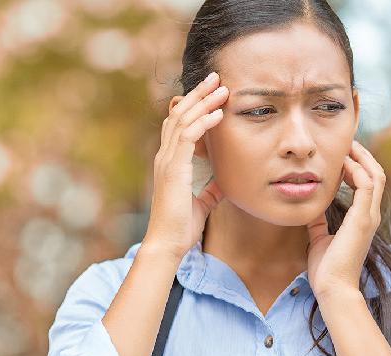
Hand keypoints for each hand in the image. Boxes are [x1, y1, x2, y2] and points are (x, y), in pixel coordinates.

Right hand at [142, 72, 228, 258]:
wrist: (168, 244)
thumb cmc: (182, 226)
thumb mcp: (203, 203)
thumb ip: (211, 189)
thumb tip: (225, 182)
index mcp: (170, 162)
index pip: (179, 124)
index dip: (194, 105)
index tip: (212, 92)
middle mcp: (165, 156)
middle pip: (179, 113)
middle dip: (198, 94)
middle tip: (216, 77)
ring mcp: (167, 161)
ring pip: (183, 120)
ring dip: (203, 101)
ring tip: (221, 87)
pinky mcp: (173, 169)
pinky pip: (187, 137)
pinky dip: (204, 122)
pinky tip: (219, 113)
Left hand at [306, 140, 385, 298]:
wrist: (333, 288)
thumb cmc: (326, 269)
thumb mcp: (319, 238)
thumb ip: (319, 221)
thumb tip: (311, 208)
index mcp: (363, 219)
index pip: (368, 183)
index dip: (358, 165)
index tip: (341, 153)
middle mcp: (370, 215)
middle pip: (376, 174)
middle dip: (362, 155)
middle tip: (346, 142)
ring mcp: (369, 217)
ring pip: (375, 175)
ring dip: (361, 158)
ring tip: (346, 146)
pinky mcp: (363, 220)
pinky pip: (366, 185)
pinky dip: (356, 170)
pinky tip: (342, 164)